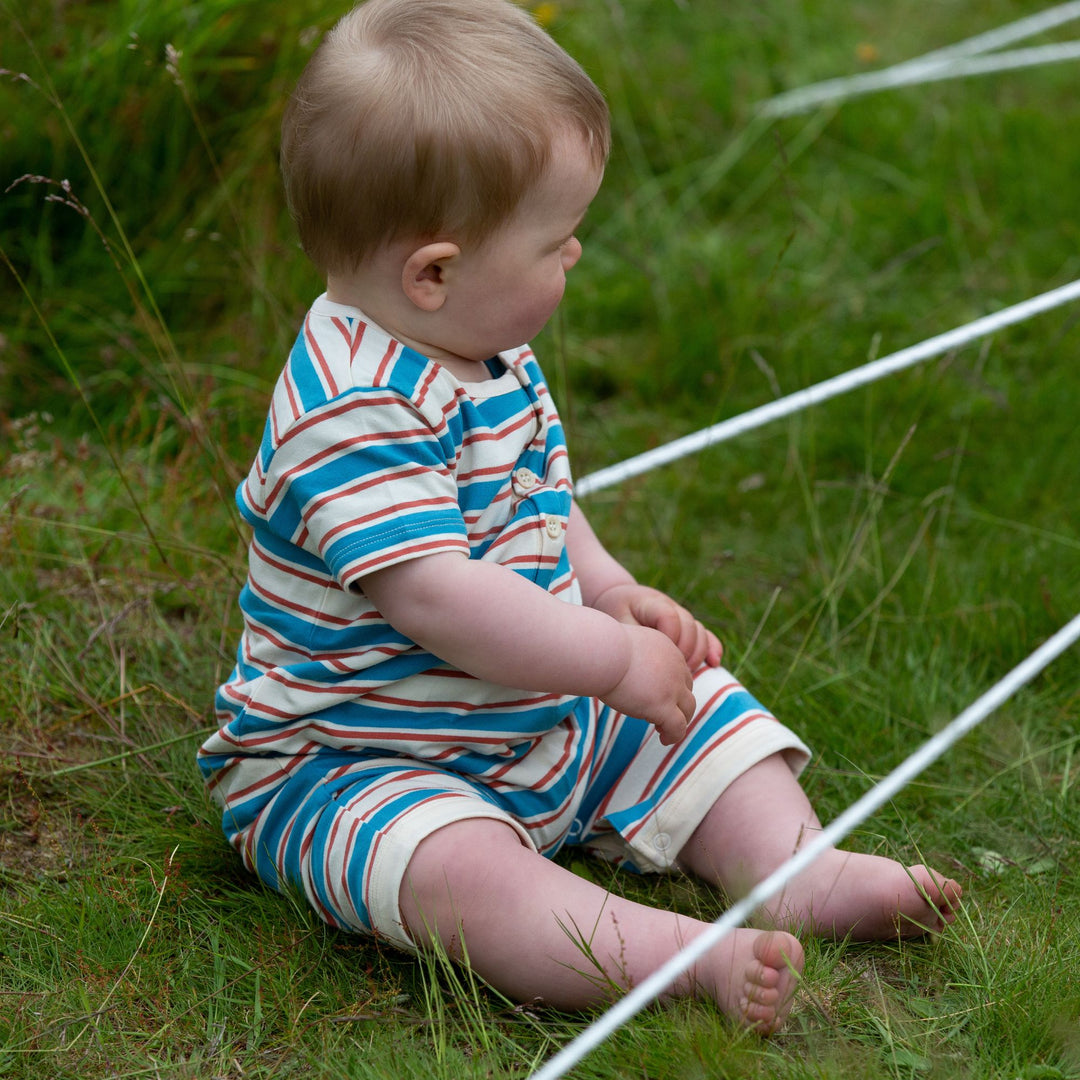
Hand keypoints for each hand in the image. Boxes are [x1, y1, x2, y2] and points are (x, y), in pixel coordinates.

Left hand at [592, 584, 722, 671]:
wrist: (618, 599)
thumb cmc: (614, 613)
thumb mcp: (616, 623)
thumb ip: (631, 638)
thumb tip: (640, 662)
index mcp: (651, 602)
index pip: (668, 616)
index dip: (668, 637)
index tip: (658, 656)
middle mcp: (671, 607)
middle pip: (689, 626)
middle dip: (684, 651)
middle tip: (671, 672)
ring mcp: (681, 616)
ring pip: (700, 632)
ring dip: (697, 654)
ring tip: (685, 673)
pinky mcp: (686, 626)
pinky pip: (705, 635)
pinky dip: (712, 649)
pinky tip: (714, 664)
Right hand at [599, 624, 696, 744]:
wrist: (601, 653)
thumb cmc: (601, 648)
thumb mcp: (625, 644)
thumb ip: (633, 655)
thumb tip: (620, 664)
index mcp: (666, 649)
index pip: (679, 671)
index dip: (671, 687)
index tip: (656, 696)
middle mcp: (675, 667)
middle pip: (687, 690)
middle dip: (677, 703)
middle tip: (660, 714)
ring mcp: (672, 687)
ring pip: (688, 709)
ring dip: (679, 720)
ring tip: (662, 730)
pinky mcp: (663, 706)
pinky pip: (678, 727)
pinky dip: (674, 735)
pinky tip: (663, 739)